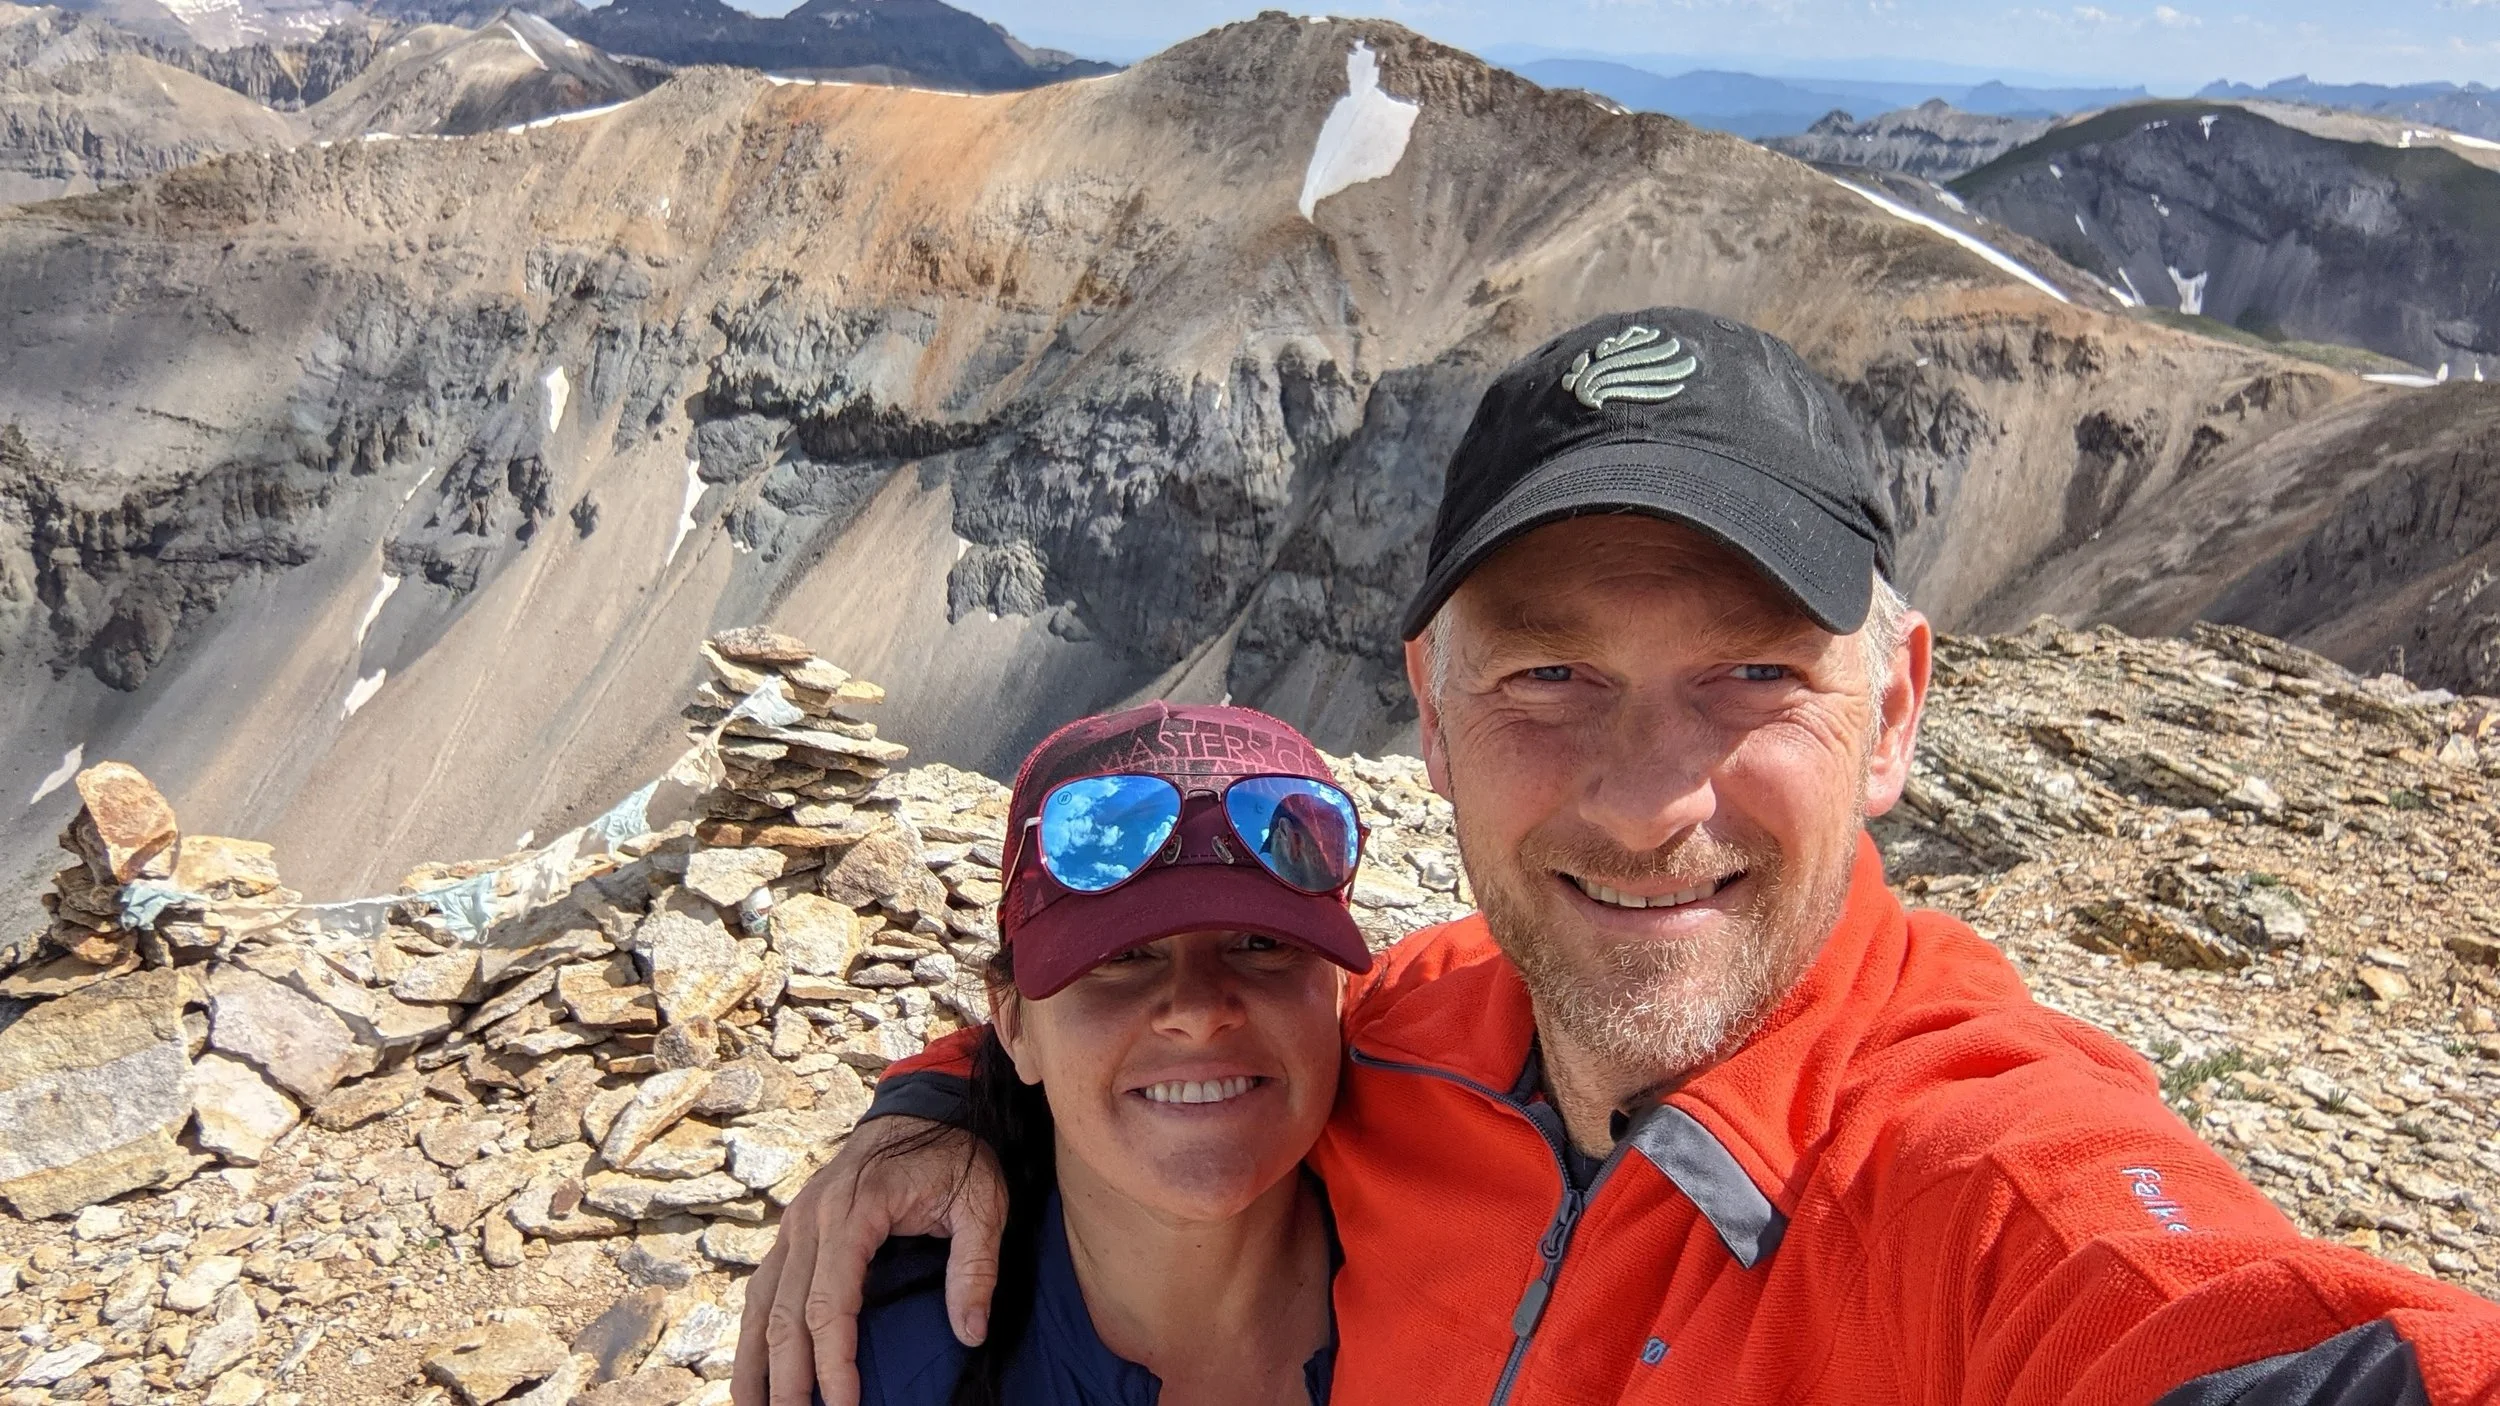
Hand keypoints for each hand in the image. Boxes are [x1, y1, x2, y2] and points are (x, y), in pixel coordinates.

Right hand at [732, 1116, 1007, 1405]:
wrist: (926, 1105)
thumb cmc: (957, 1154)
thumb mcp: (983, 1203)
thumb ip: (976, 1267)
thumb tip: (970, 1332)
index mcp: (853, 1212)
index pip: (831, 1304)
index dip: (833, 1362)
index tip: (845, 1405)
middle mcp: (811, 1218)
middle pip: (787, 1313)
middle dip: (788, 1378)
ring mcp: (795, 1222)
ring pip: (761, 1303)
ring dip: (755, 1362)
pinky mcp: (794, 1228)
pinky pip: (763, 1286)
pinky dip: (754, 1331)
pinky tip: (754, 1368)